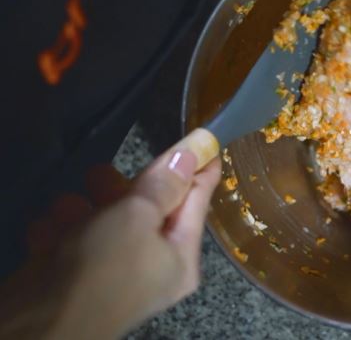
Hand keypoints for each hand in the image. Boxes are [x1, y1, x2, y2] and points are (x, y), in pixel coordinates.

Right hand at [0, 131, 220, 338]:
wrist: (34, 327)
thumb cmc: (100, 269)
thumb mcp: (137, 218)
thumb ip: (164, 185)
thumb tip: (194, 154)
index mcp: (180, 259)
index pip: (198, 203)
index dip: (200, 169)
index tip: (207, 138)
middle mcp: (152, 267)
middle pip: (147, 209)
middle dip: (122, 189)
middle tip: (100, 175)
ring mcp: (112, 274)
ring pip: (103, 222)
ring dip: (82, 211)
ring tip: (67, 210)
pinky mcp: (74, 278)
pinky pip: (71, 241)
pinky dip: (58, 234)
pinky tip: (47, 235)